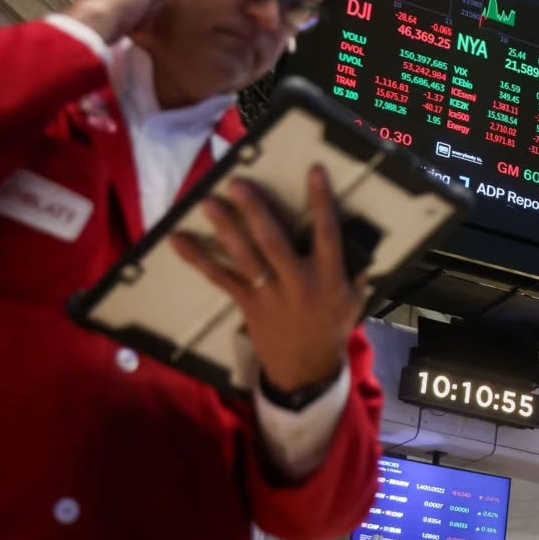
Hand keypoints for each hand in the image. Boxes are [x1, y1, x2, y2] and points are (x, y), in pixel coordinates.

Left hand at [170, 165, 369, 391]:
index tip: (314, 170)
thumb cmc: (332, 327)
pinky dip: (199, 259)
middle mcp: (298, 282)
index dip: (321, 201)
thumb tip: (359, 237)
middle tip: (238, 184)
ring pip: (245, 257)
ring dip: (226, 228)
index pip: (326, 233)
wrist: (306, 369)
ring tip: (208, 203)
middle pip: (274, 242)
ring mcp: (269, 294)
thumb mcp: (354, 299)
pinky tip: (179, 241)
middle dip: (256, 211)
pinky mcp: (247, 304)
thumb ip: (355, 269)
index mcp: (329, 277)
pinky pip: (221, 279)